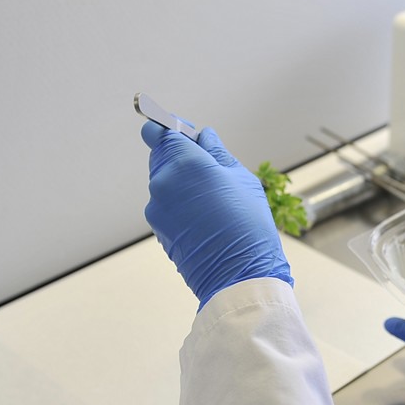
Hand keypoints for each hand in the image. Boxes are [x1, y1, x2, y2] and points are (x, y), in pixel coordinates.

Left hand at [141, 120, 291, 308]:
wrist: (239, 276)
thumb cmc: (248, 225)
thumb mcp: (242, 178)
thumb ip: (217, 153)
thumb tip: (205, 138)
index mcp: (185, 163)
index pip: (158, 132)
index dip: (171, 128)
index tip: (188, 134)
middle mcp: (163, 182)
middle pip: (161, 155)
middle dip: (180, 156)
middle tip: (209, 168)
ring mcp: (156, 207)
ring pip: (164, 181)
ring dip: (181, 182)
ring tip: (212, 198)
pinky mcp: (157, 228)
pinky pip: (166, 204)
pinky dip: (180, 203)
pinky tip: (205, 216)